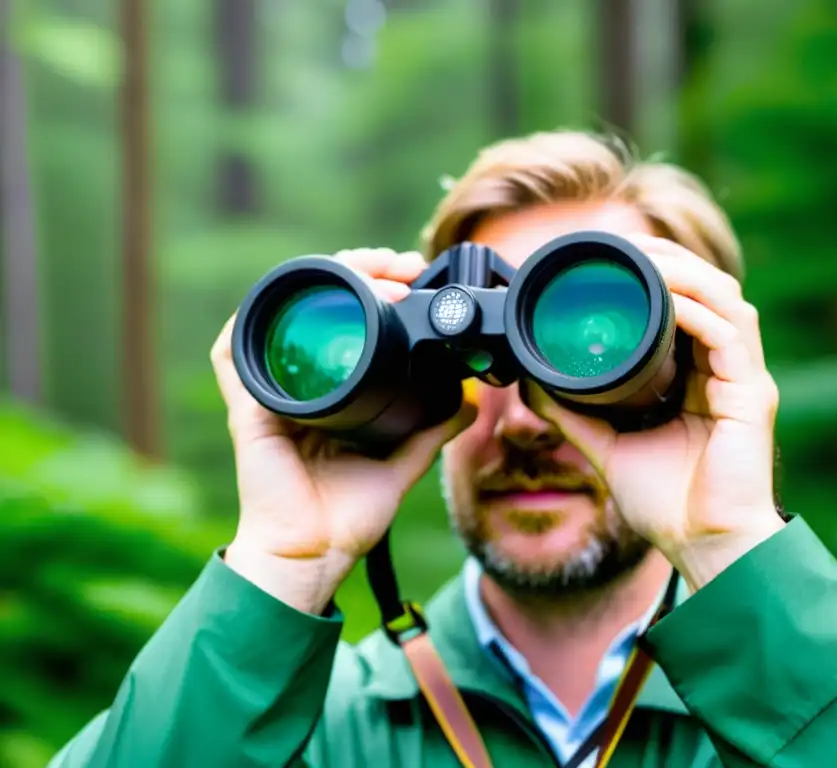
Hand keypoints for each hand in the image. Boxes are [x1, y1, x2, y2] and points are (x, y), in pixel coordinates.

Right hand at [213, 248, 476, 613]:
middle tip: (399, 265)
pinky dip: (245, 325)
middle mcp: (303, 388)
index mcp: (334, 398)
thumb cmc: (345, 520)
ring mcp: (273, 396)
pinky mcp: (249, 411)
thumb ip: (430, 432)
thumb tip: (468, 401)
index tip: (413, 277)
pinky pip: (231, 358)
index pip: (353, 327)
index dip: (379, 293)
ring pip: (282, 318)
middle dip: (359, 273)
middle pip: (320, 311)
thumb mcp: (401, 467)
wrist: (310, 558)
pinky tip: (280, 300)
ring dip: (317, 284)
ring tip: (363, 269)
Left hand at [527, 233, 784, 588]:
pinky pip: (728, 336)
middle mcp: (728, 372)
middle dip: (671, 262)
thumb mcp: (609, 447)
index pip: (690, 309)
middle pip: (711, 293)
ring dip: (686, 274)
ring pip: (726, 301)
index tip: (617, 258)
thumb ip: (575, 414)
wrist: (705, 548)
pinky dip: (697, 311)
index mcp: (703, 380)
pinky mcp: (753, 396)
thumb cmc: (670, 506)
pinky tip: (667, 299)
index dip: (660, 277)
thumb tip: (534, 383)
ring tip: (644, 258)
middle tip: (626, 245)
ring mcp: (745, 381)